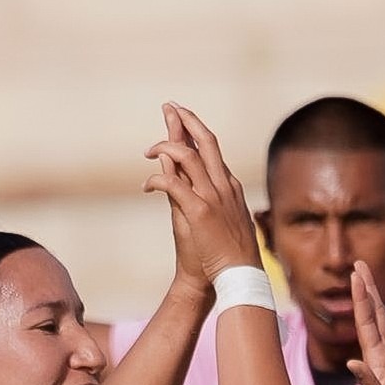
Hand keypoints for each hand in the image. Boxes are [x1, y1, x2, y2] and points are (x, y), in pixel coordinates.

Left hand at [143, 103, 261, 293]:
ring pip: (187, 156)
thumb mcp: (220, 222)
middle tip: (170, 106)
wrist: (238, 278)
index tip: (183, 120)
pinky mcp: (199, 211)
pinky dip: (156, 180)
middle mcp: (224, 186)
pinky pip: (172, 183)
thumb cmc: (228, 255)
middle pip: (206, 141)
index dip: (196, 132)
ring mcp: (213, 197)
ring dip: (164, 146)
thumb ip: (205, 200)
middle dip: (186, 120)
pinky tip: (146, 186)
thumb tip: (190, 189)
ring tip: (148, 149)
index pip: (212, 151)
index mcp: (231, 187)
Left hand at [345, 261, 384, 384]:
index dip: (361, 298)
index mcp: (378, 362)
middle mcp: (383, 359)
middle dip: (367, 291)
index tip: (355, 274)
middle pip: (373, 318)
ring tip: (371, 282)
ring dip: (380, 304)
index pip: (366, 323)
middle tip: (359, 265)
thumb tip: (352, 364)